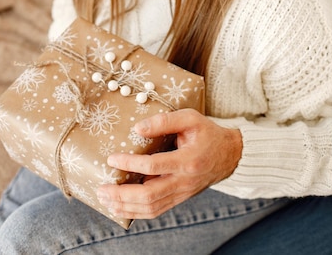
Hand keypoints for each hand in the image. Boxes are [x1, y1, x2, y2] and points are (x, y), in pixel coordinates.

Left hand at [96, 108, 241, 218]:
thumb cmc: (207, 133)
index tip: (112, 158)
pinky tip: (121, 208)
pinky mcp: (180, 198)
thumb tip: (137, 128)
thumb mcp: (190, 118)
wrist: (229, 155)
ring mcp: (182, 193)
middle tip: (101, 188)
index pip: (154, 166)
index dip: (130, 163)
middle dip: (122, 194)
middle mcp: (184, 182)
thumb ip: (165, 121)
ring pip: (151, 208)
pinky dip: (136, 213)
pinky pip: (157, 211)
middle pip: (149, 195)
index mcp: (188, 160)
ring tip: (105, 200)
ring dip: (126, 207)